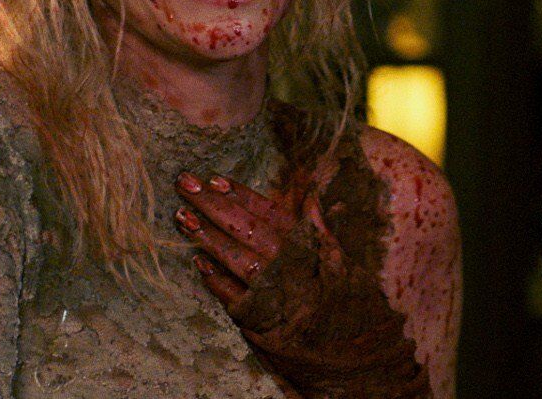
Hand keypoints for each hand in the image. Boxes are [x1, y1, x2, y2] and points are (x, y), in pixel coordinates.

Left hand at [175, 171, 429, 398]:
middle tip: (184, 184)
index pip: (269, 213)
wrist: (360, 362)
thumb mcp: (348, 267)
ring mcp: (275, 297)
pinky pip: (232, 298)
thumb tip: (313, 200)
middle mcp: (291, 268)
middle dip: (213, 206)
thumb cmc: (353, 309)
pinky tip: (197, 264)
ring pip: (234, 259)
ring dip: (206, 238)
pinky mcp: (262, 325)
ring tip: (181, 217)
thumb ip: (324, 234)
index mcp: (311, 248)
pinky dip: (214, 280)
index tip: (216, 178)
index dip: (241, 195)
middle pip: (245, 229)